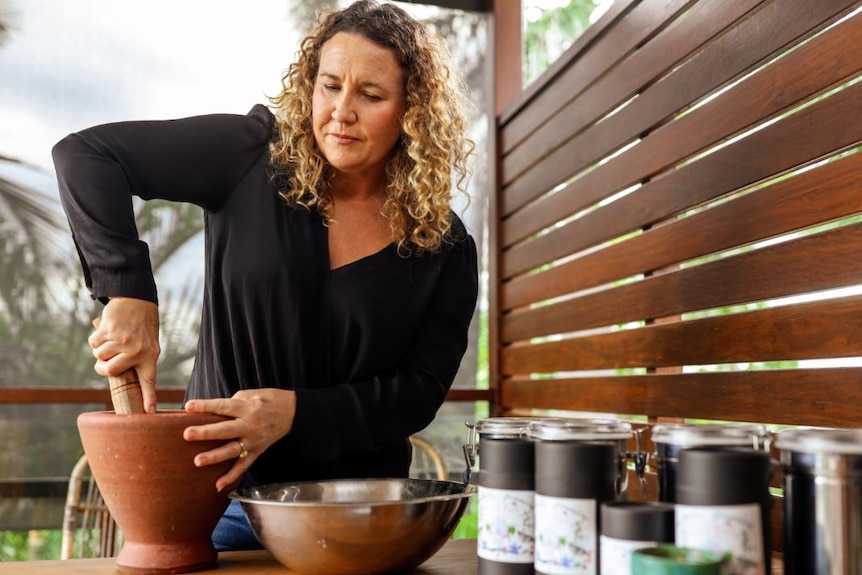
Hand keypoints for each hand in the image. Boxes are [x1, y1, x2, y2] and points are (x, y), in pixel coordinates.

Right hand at [89, 297, 159, 412]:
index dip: (149, 398)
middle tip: (107, 359)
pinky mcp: (109, 330)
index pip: (149, 381)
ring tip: (112, 339)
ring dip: (100, 349)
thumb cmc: (142, 328)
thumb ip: (136, 362)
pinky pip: (93, 343)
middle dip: (102, 367)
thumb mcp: (148, 346)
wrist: (138, 301)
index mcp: (150, 357)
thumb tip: (120, 380)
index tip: (149, 413)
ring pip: (99, 356)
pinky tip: (107, 330)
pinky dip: (95, 339)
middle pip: (109, 371)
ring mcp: (123, 340)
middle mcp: (137, 350)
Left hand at [183, 388, 296, 491]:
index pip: (224, 406)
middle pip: (226, 430)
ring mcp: (253, 441)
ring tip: (198, 461)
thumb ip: (232, 403)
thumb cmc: (269, 400)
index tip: (188, 407)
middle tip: (188, 434)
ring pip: (232, 450)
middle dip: (206, 433)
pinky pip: (243, 466)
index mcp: (248, 407)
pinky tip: (218, 486)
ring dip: (215, 456)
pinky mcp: (257, 452)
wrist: (293, 412)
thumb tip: (212, 413)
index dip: (206, 406)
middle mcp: (250, 425)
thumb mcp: (251, 394)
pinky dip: (231, 477)